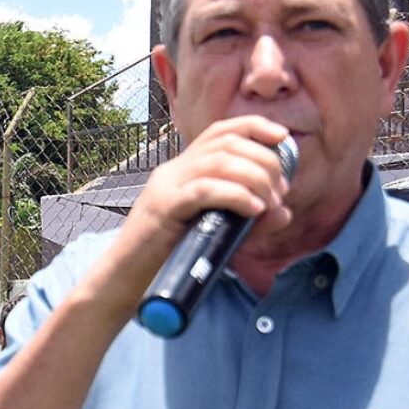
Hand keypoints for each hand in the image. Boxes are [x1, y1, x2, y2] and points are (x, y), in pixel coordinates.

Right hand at [98, 116, 291, 317]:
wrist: (124, 281)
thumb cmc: (168, 261)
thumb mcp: (217, 235)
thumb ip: (250, 223)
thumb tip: (284, 212)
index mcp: (183, 170)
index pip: (220, 131)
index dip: (254, 126)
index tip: (283, 137)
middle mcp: (173, 171)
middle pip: (226, 143)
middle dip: (264, 160)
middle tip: (280, 190)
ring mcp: (166, 187)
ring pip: (219, 161)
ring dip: (255, 177)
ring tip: (270, 202)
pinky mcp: (164, 209)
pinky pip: (204, 190)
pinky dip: (236, 195)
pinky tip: (254, 208)